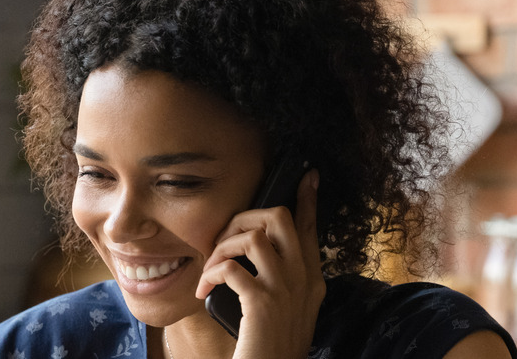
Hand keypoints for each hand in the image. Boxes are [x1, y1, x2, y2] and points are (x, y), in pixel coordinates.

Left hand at [196, 169, 326, 358]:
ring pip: (253, 237)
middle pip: (280, 218)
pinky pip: (231, 268)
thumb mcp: (290, 309)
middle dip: (244, 218)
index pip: (310, 229)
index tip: (308, 175)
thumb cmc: (271, 345)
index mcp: (312, 280)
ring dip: (222, 247)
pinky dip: (211, 273)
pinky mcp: (262, 304)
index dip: (308, 200)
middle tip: (224, 239)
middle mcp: (304, 280)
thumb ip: (283, 281)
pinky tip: (204, 289)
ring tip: (210, 269)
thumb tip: (257, 248)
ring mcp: (285, 290)